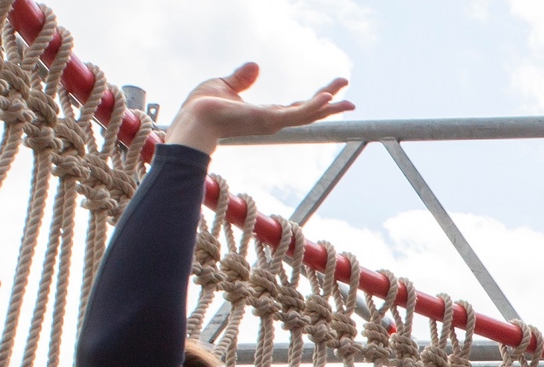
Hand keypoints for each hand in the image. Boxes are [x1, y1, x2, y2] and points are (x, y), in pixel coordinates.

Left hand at [165, 66, 353, 156]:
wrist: (194, 118)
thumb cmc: (203, 106)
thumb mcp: (225, 85)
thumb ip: (242, 78)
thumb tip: (255, 66)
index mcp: (265, 114)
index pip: (296, 108)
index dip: (314, 102)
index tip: (329, 95)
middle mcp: (273, 121)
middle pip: (309, 112)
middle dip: (330, 105)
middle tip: (350, 97)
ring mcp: (274, 122)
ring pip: (309, 114)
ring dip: (330, 107)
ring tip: (349, 100)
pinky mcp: (270, 121)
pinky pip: (298, 114)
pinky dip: (314, 107)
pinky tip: (328, 100)